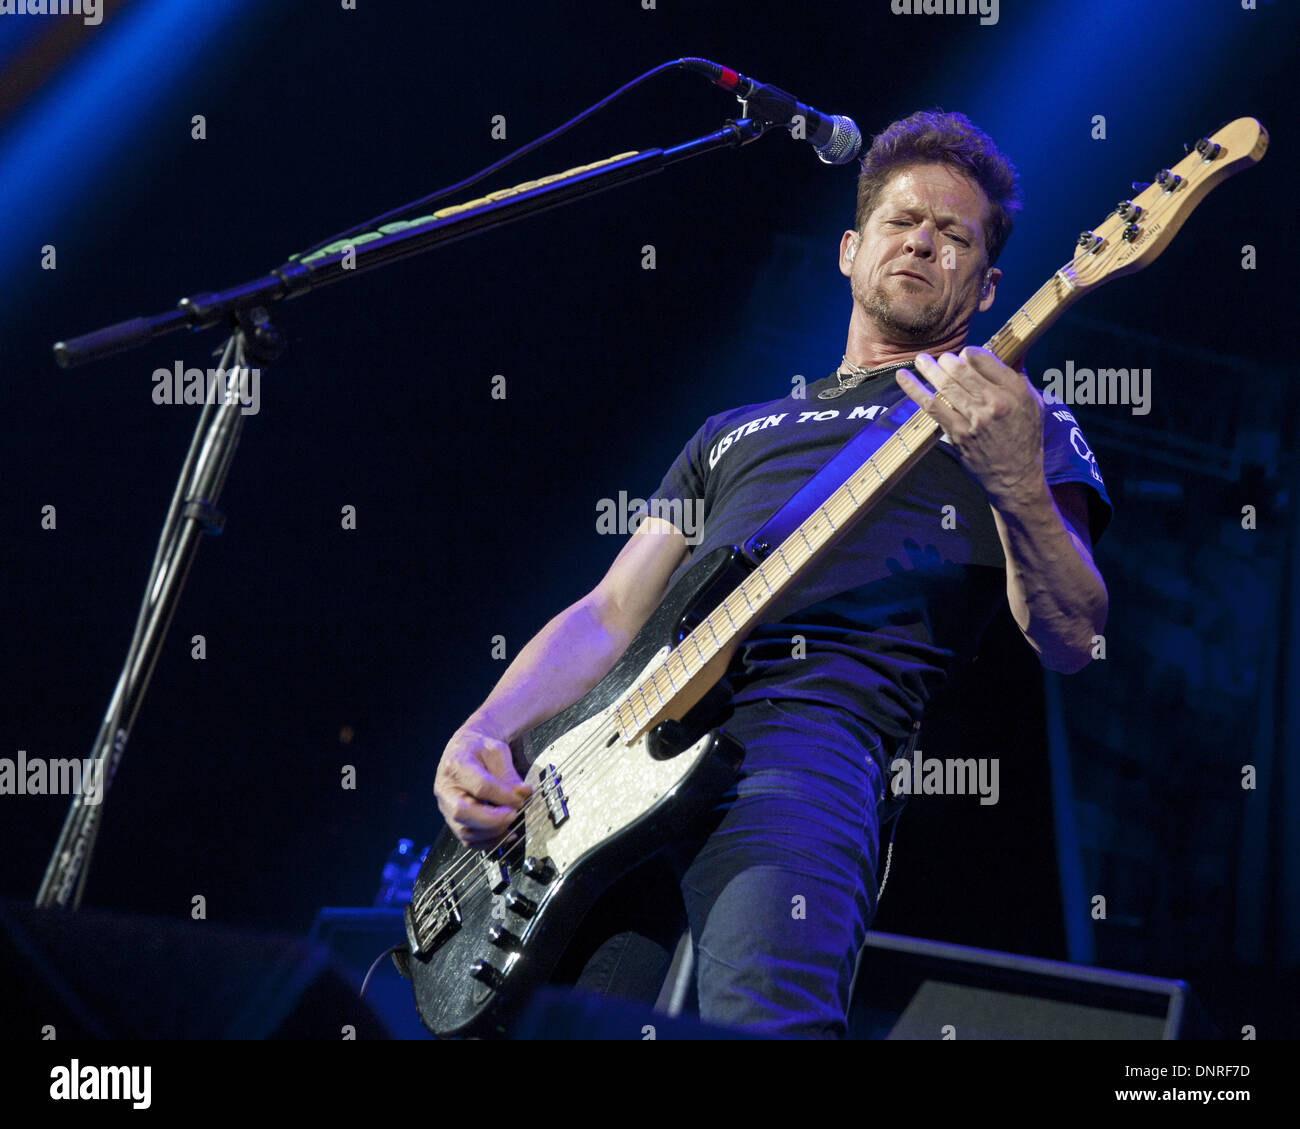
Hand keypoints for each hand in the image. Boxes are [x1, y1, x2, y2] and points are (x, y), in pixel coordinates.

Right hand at [434, 726, 532, 847]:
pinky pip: (467, 840)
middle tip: (513, 814)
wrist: (464, 750)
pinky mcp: (452, 820)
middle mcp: (446, 789)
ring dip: (492, 833)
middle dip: (492, 819)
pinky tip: (505, 835)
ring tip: (512, 825)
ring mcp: (446, 807)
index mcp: (456, 765)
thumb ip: (509, 774)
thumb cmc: (480, 749)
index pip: (480, 786)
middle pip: (462, 812)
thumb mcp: (497, 751)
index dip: (503, 796)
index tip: (520, 799)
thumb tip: (522, 794)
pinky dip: (488, 843)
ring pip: (464, 830)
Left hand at [897, 346, 1045, 505]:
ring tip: (920, 360)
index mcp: (1015, 390)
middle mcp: (995, 402)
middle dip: (947, 360)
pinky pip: (932, 406)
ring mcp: (974, 419)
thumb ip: (1017, 375)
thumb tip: (1011, 348)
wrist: (1016, 476)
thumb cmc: (1025, 437)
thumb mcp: (1032, 402)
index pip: (983, 358)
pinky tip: (903, 377)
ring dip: (928, 369)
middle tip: (941, 359)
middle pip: (960, 369)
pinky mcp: (958, 434)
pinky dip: (915, 390)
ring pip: (945, 385)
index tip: (964, 356)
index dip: (969, 353)